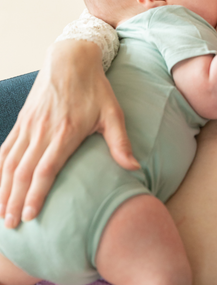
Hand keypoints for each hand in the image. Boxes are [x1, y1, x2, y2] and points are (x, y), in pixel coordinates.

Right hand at [0, 40, 139, 228]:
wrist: (71, 58)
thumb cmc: (95, 88)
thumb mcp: (113, 113)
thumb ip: (121, 143)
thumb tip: (135, 169)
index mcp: (66, 132)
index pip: (45, 170)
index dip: (35, 195)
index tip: (29, 216)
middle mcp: (42, 131)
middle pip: (22, 172)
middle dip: (14, 200)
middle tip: (10, 225)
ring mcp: (29, 125)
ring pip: (9, 162)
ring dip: (2, 188)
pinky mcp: (22, 119)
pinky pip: (6, 147)